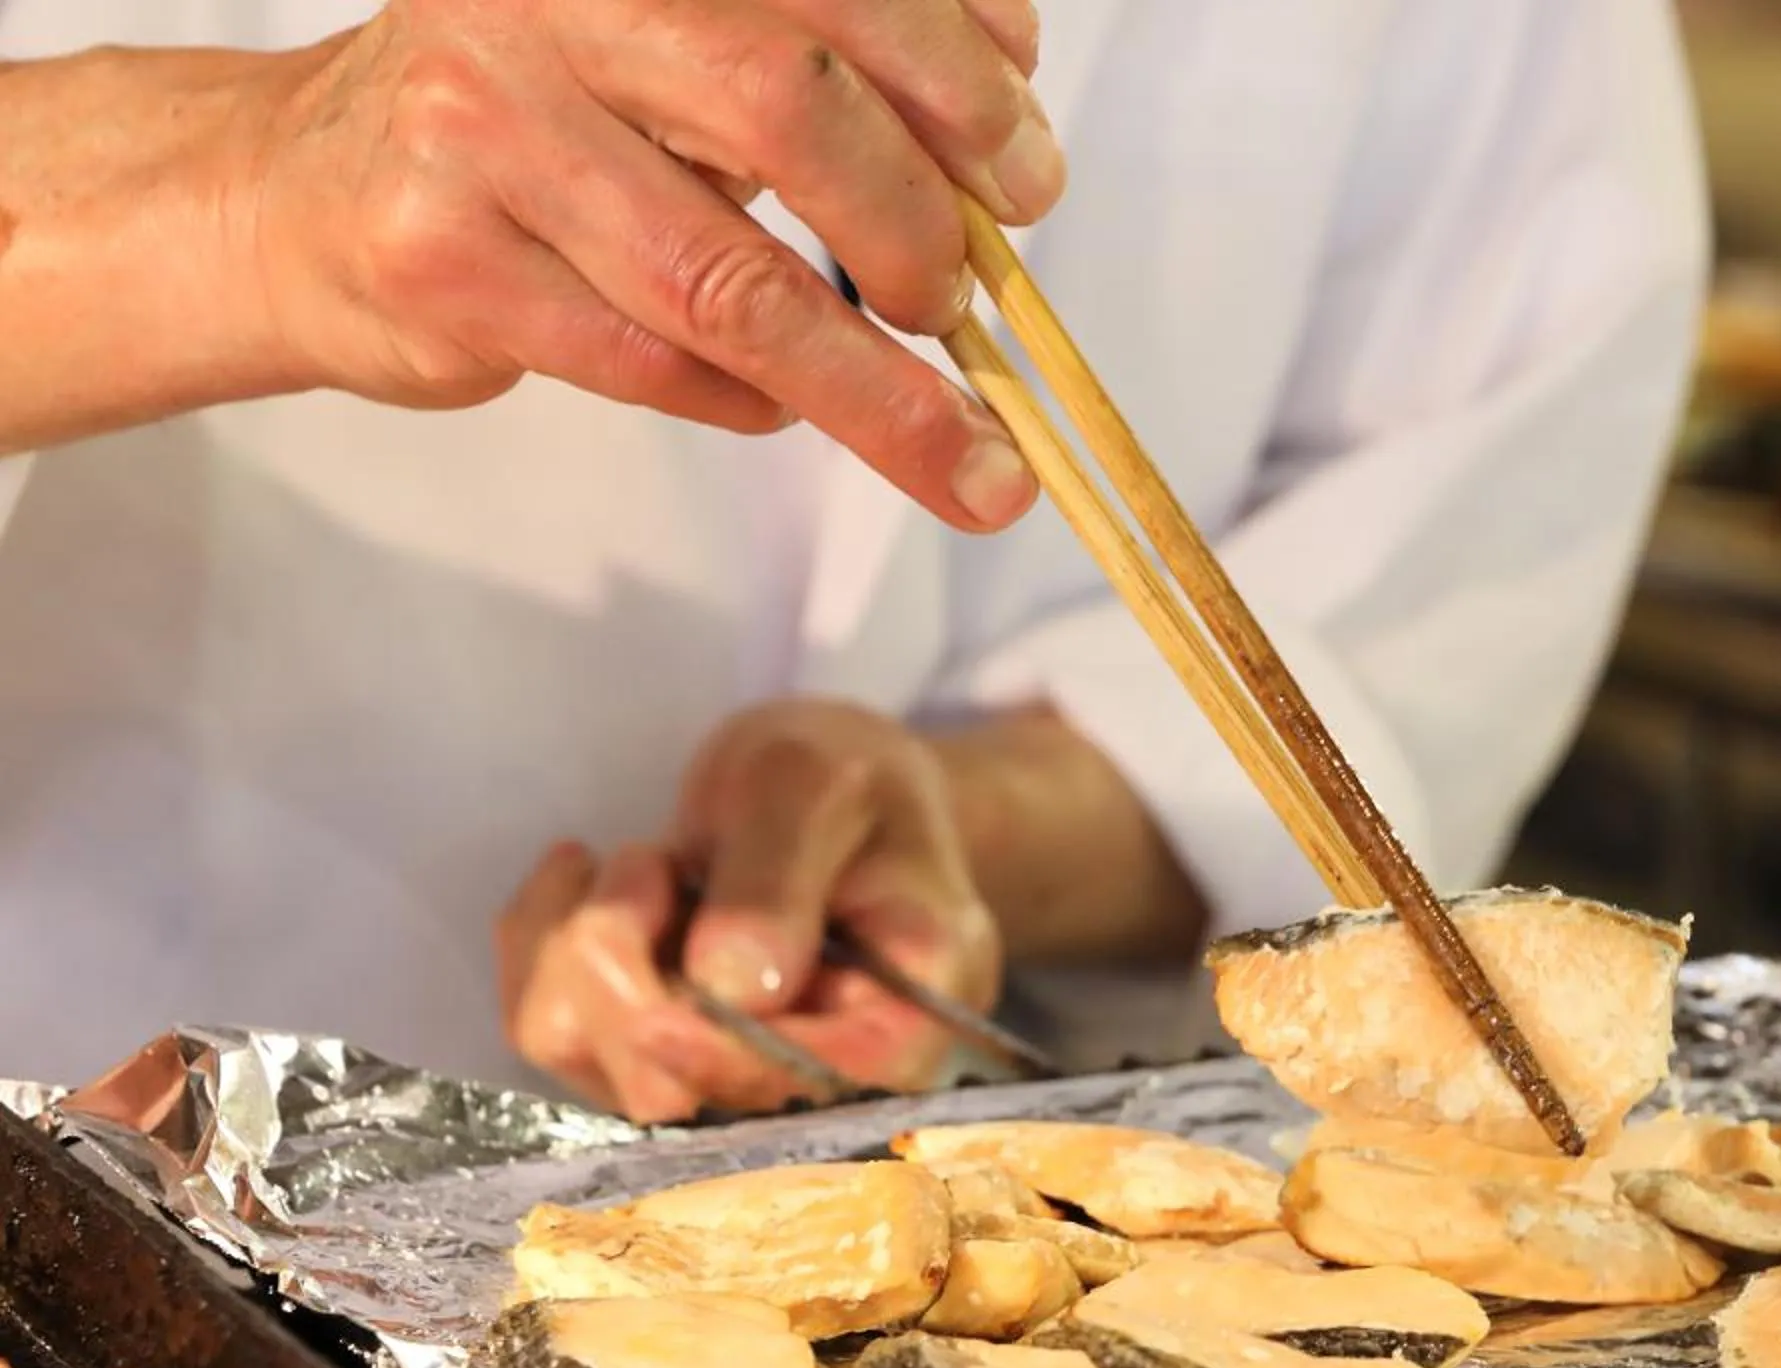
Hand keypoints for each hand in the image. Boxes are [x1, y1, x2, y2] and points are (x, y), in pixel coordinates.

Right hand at [242, 0, 1055, 529]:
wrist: (303, 192)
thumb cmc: (546, 123)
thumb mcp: (679, 49)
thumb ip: (825, 69)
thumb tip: (1009, 153)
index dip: (960, 77)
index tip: (1025, 168)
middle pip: (791, 108)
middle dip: (921, 223)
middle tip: (965, 297)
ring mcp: (478, 126)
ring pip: (730, 282)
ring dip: (876, 388)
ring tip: (966, 452)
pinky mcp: (441, 257)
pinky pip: (652, 361)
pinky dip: (750, 403)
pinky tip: (781, 405)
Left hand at [498, 700, 1001, 1120]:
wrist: (829, 792)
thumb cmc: (847, 781)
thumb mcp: (820, 785)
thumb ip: (781, 877)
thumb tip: (732, 986)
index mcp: (898, 1024)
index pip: (809, 1085)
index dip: (720, 1056)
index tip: (655, 1008)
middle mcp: (807, 1078)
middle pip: (675, 1089)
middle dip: (623, 971)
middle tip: (653, 861)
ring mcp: (714, 1072)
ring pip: (587, 1055)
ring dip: (579, 942)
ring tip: (650, 864)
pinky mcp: (639, 1051)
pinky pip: (544, 1021)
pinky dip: (539, 936)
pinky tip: (590, 876)